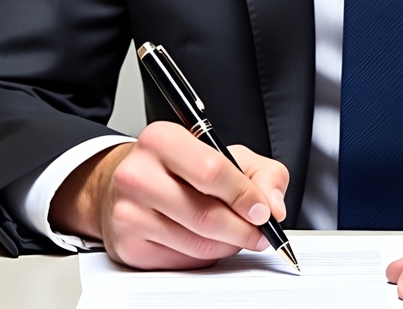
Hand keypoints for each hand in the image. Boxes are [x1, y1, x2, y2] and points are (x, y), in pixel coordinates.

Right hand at [49, 121, 289, 269]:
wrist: (129, 184)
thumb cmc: (179, 167)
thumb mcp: (225, 152)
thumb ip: (261, 171)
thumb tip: (274, 205)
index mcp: (162, 139)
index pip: (211, 171)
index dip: (244, 195)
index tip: (264, 210)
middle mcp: (137, 175)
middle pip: (205, 214)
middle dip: (242, 228)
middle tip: (260, 232)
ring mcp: (128, 214)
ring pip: (196, 244)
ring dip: (228, 245)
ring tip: (237, 234)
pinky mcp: (128, 247)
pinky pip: (182, 262)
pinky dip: (206, 257)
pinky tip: (209, 240)